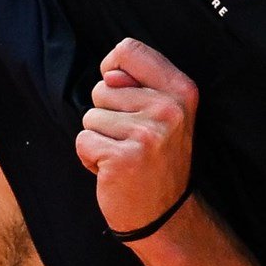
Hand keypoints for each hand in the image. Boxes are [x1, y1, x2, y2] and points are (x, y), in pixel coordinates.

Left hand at [76, 38, 198, 237]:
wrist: (165, 215)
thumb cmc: (156, 159)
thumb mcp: (160, 115)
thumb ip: (136, 85)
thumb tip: (108, 74)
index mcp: (181, 90)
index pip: (130, 49)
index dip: (112, 67)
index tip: (118, 88)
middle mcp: (169, 109)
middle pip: (101, 88)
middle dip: (106, 115)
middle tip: (130, 141)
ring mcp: (148, 134)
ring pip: (90, 116)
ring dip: (99, 138)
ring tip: (124, 156)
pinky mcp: (125, 158)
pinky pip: (83, 141)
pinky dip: (89, 158)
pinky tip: (113, 171)